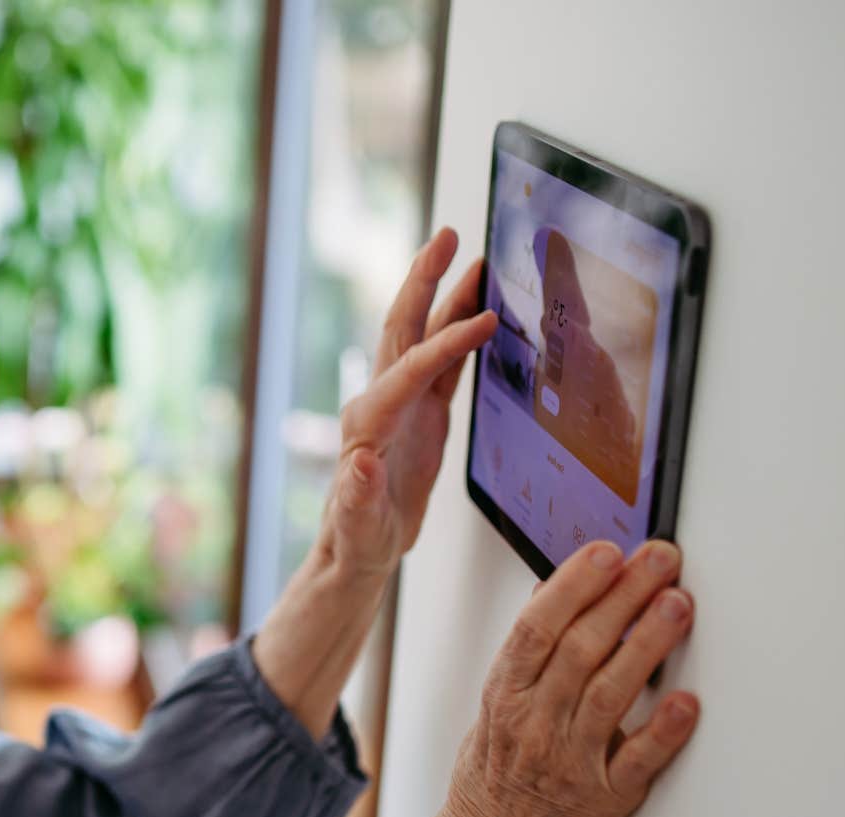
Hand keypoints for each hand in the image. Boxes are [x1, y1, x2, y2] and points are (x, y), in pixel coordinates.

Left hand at [320, 229, 495, 577]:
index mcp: (369, 422)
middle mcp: (381, 402)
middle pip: (405, 327)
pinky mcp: (420, 415)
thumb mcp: (358, 526)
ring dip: (448, 298)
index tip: (488, 321)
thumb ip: (358, 497)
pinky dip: (461, 335)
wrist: (357, 551)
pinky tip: (482, 314)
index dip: (449, 342)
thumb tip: (360, 463)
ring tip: (477, 262)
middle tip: (449, 237)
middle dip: (426, 280)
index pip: (412, 368)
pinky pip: (443, 364)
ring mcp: (401, 404)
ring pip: (426, 338)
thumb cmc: (357, 540)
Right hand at [363, 538, 699, 816]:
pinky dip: (663, 730)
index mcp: (505, 696)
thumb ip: (529, 655)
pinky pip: (638, 762)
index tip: (605, 552)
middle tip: (660, 560)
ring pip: (609, 693)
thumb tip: (559, 590)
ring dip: (648, 644)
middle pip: (580, 649)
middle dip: (623, 596)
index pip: (536, 627)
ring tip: (678, 604)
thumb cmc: (497, 770)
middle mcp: (534, 725)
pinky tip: (688, 702)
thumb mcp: (495, 703)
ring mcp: (570, 762)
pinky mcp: (604, 797)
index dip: (572, 585)